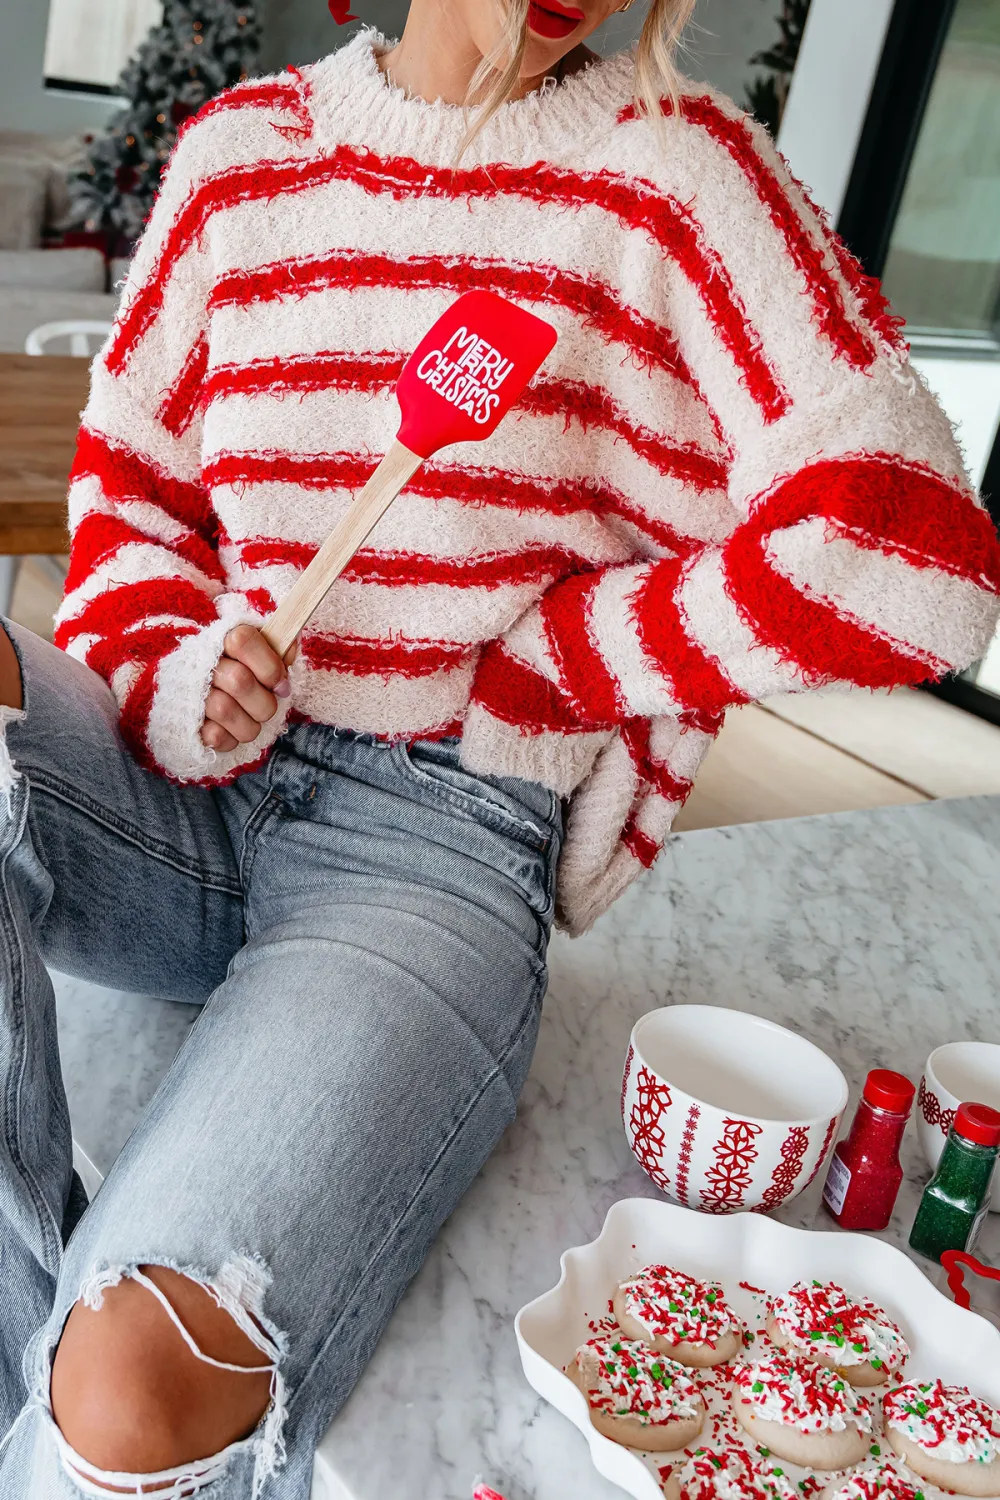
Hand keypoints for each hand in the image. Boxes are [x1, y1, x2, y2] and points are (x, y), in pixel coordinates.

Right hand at [199, 625, 294, 751]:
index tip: (281, 685)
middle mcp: (203, 662)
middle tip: (267, 708)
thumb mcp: (261, 654)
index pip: (244, 641)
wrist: (201, 692)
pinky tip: (233, 731)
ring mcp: (192, 693)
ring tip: (252, 722)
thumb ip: (279, 649)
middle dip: (264, 703)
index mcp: (224, 640)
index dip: (270, 667)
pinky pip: (214, 735)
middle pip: (239, 681)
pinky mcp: (188, 723)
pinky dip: (232, 739)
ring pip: (225, 710)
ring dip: (249, 725)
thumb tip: (291, 646)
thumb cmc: (241, 672)